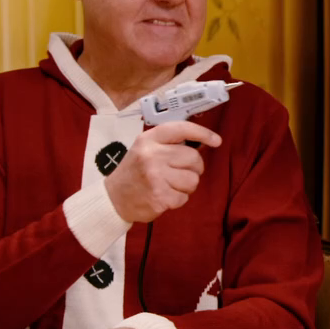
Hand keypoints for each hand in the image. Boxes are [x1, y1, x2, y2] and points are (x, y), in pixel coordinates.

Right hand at [104, 120, 221, 222]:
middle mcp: (152, 155)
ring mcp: (155, 177)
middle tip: (181, 172)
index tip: (216, 140)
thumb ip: (168, 143)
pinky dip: (178, 199)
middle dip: (194, 168)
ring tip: (170, 185)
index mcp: (149, 140)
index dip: (203, 133)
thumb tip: (200, 142)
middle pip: (193, 158)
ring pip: (193, 180)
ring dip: (187, 185)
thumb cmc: (135, 172)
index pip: (181, 129)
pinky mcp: (159, 197)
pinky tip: (165, 196)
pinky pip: (184, 197)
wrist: (113, 198)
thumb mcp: (145, 148)